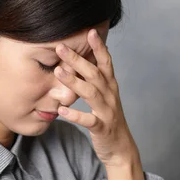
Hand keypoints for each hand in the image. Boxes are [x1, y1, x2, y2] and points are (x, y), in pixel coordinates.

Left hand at [54, 29, 139, 167]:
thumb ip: (92, 81)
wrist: (121, 148)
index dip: (99, 47)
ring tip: (58, 72)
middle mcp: (110, 96)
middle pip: (95, 73)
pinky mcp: (102, 128)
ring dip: (74, 82)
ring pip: (91, 93)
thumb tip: (74, 63)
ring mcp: (107, 112)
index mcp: (110, 86)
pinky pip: (89, 121)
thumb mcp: (103, 97)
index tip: (90, 31)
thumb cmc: (108, 119)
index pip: (106, 62)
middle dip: (78, 59)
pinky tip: (61, 110)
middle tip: (61, 46)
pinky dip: (75, 115)